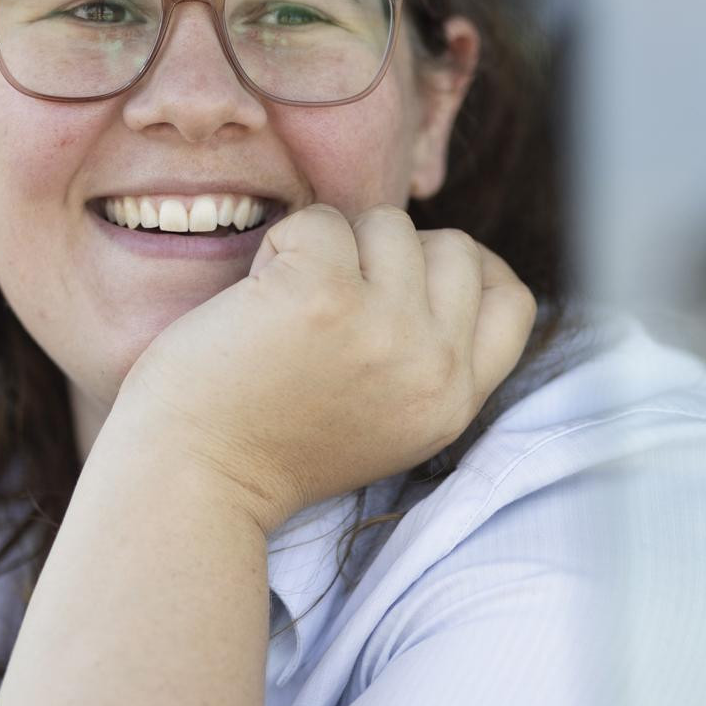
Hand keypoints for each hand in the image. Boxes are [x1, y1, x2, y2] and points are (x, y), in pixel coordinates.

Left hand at [107, 204, 536, 532]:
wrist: (191, 483)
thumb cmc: (268, 442)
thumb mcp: (385, 420)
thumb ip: (427, 358)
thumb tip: (445, 259)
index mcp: (453, 403)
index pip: (513, 302)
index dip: (471, 268)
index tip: (413, 274)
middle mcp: (433, 367)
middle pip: (453, 247)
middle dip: (390, 254)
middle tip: (330, 301)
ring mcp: (385, 328)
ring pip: (388, 223)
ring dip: (332, 247)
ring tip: (287, 307)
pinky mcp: (324, 295)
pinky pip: (319, 221)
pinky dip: (279, 245)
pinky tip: (253, 301)